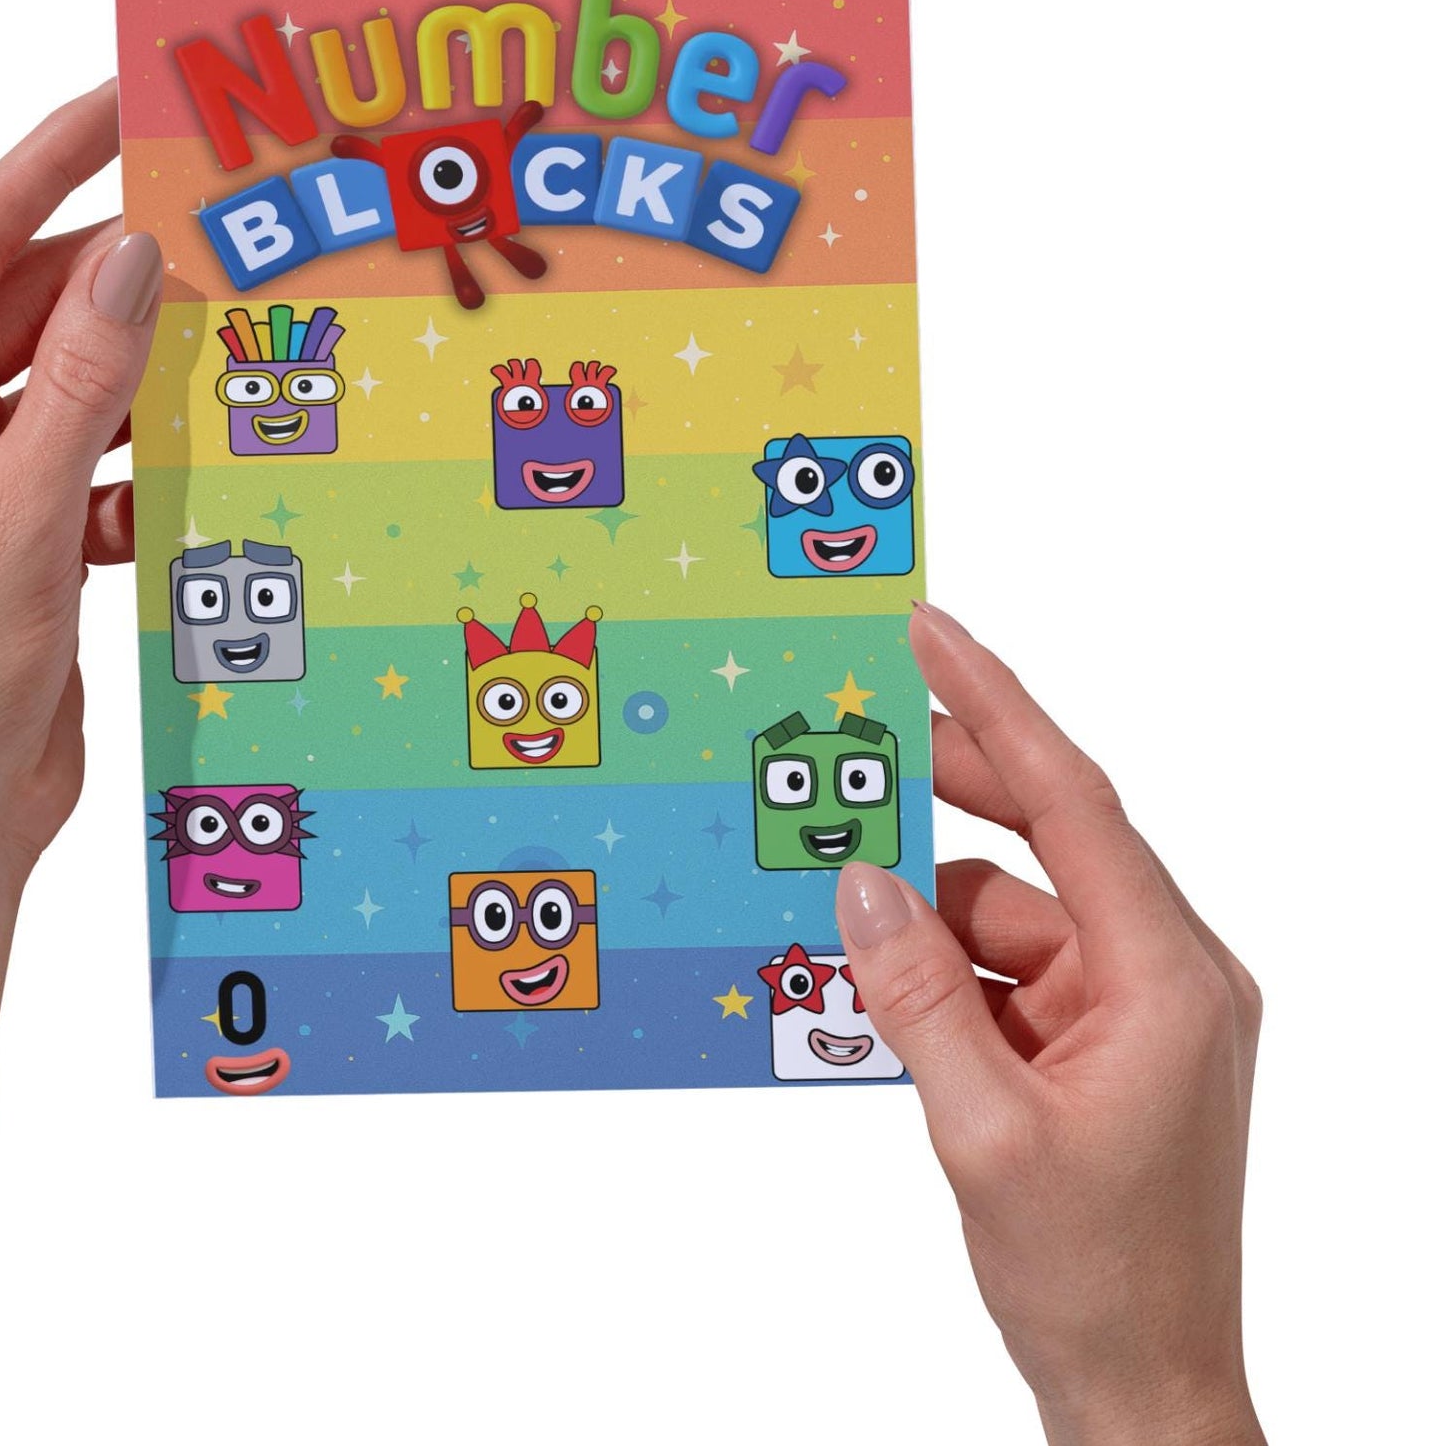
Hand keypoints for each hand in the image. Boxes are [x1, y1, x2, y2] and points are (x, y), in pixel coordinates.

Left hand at [0, 79, 157, 880]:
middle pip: (26, 310)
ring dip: (142, 382)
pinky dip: (142, 470)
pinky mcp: (18, 543)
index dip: (47, 162)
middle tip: (222, 241)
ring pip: (69, 390)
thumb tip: (129, 255)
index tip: (123, 108)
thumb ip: (82, 380)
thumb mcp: (21, 516)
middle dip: (117, 281)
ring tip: (229, 356)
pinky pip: (90, 467)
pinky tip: (194, 483)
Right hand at [836, 605, 1264, 1444]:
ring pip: (1011, 917)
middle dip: (948, 796)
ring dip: (926, 920)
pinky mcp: (1102, 1050)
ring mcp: (1135, 1015)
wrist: (1140, 1384)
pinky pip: (1008, 976)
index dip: (998, 708)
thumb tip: (860, 880)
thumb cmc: (1091, 1275)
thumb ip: (917, 993)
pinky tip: (877, 997)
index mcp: (1168, 978)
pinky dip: (943, 977)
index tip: (934, 634)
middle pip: (1046, 843)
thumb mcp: (981, 1130)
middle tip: (849, 746)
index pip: (1074, 805)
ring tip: (835, 916)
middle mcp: (1166, 976)